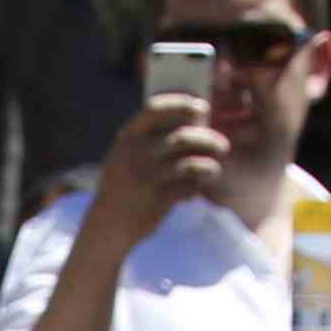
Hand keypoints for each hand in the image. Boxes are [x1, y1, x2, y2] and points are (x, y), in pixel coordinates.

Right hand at [93, 97, 227, 252]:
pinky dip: (197, 187)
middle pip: (182, 137)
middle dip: (207, 139)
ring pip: (190, 163)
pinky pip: (188, 187)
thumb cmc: (123, 187)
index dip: (181, 103)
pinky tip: (197, 189)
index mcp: (127, 137)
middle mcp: (136, 153)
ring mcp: (146, 177)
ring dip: (209, 164)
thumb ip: (148, 138)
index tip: (202, 107)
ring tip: (215, 169)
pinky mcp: (157, 200)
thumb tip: (191, 122)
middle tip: (222, 146)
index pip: (156, 108)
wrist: (107, 226)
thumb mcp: (124, 156)